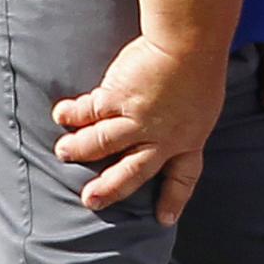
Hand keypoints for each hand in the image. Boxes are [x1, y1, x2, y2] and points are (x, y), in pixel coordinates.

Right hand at [55, 36, 228, 220]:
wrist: (191, 44)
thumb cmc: (201, 67)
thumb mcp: (203, 105)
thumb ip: (183, 120)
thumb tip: (170, 127)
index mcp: (189, 139)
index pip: (184, 175)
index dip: (173, 198)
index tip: (164, 220)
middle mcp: (162, 137)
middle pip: (133, 172)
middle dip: (111, 189)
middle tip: (92, 201)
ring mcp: (137, 121)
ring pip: (102, 144)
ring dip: (80, 149)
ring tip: (63, 153)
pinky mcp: (116, 100)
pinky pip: (88, 112)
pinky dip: (71, 114)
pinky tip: (60, 115)